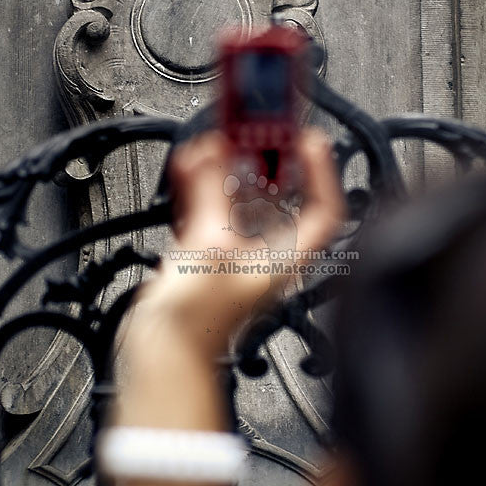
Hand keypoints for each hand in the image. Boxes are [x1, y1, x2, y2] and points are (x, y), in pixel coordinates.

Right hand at [131, 129, 344, 360]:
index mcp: (285, 257)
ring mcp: (234, 253)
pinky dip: (201, 187)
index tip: (308, 140)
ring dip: (226, 170)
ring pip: (239, 201)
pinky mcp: (205, 255)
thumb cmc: (197, 324)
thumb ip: (213, 195)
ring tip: (216, 143)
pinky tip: (189, 170)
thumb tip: (216, 155)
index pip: (323, 209)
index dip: (321, 172)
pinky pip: (209, 211)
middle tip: (254, 131)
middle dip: (264, 162)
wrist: (161, 354)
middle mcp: (265, 253)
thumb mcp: (210, 246)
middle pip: (277, 198)